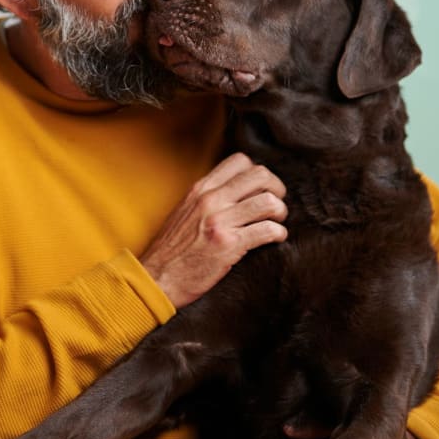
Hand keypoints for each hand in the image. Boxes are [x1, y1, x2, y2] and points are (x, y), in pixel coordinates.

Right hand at [140, 152, 287, 307]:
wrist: (158, 278)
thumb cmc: (172, 249)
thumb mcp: (185, 211)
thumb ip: (208, 198)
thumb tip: (236, 192)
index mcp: (200, 189)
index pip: (240, 161)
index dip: (257, 172)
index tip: (261, 188)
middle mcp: (211, 200)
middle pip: (260, 175)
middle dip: (276, 188)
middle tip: (276, 203)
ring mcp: (220, 221)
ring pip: (268, 202)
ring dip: (280, 212)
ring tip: (276, 222)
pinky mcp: (229, 245)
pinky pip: (268, 230)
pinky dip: (278, 234)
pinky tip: (275, 239)